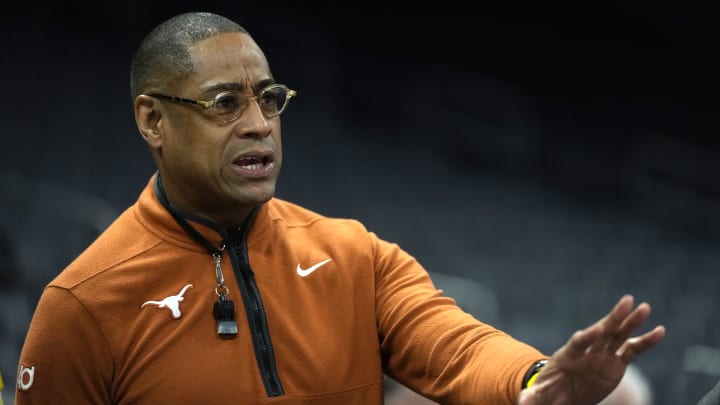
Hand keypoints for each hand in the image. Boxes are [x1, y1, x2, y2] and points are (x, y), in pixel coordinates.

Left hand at [517, 295, 664, 404]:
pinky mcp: (616, 362)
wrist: (562, 392)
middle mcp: (589, 350)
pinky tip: (660, 331)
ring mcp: (603, 354)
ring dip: (632, 322)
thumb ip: (534, 396)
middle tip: (626, 301)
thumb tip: (523, 400)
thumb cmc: (550, 390)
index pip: (580, 342)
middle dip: (614, 317)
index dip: (588, 336)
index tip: (597, 329)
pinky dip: (646, 341)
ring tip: (645, 308)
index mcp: (569, 355)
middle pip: (602, 331)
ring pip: (619, 335)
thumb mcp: (541, 394)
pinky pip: (633, 350)